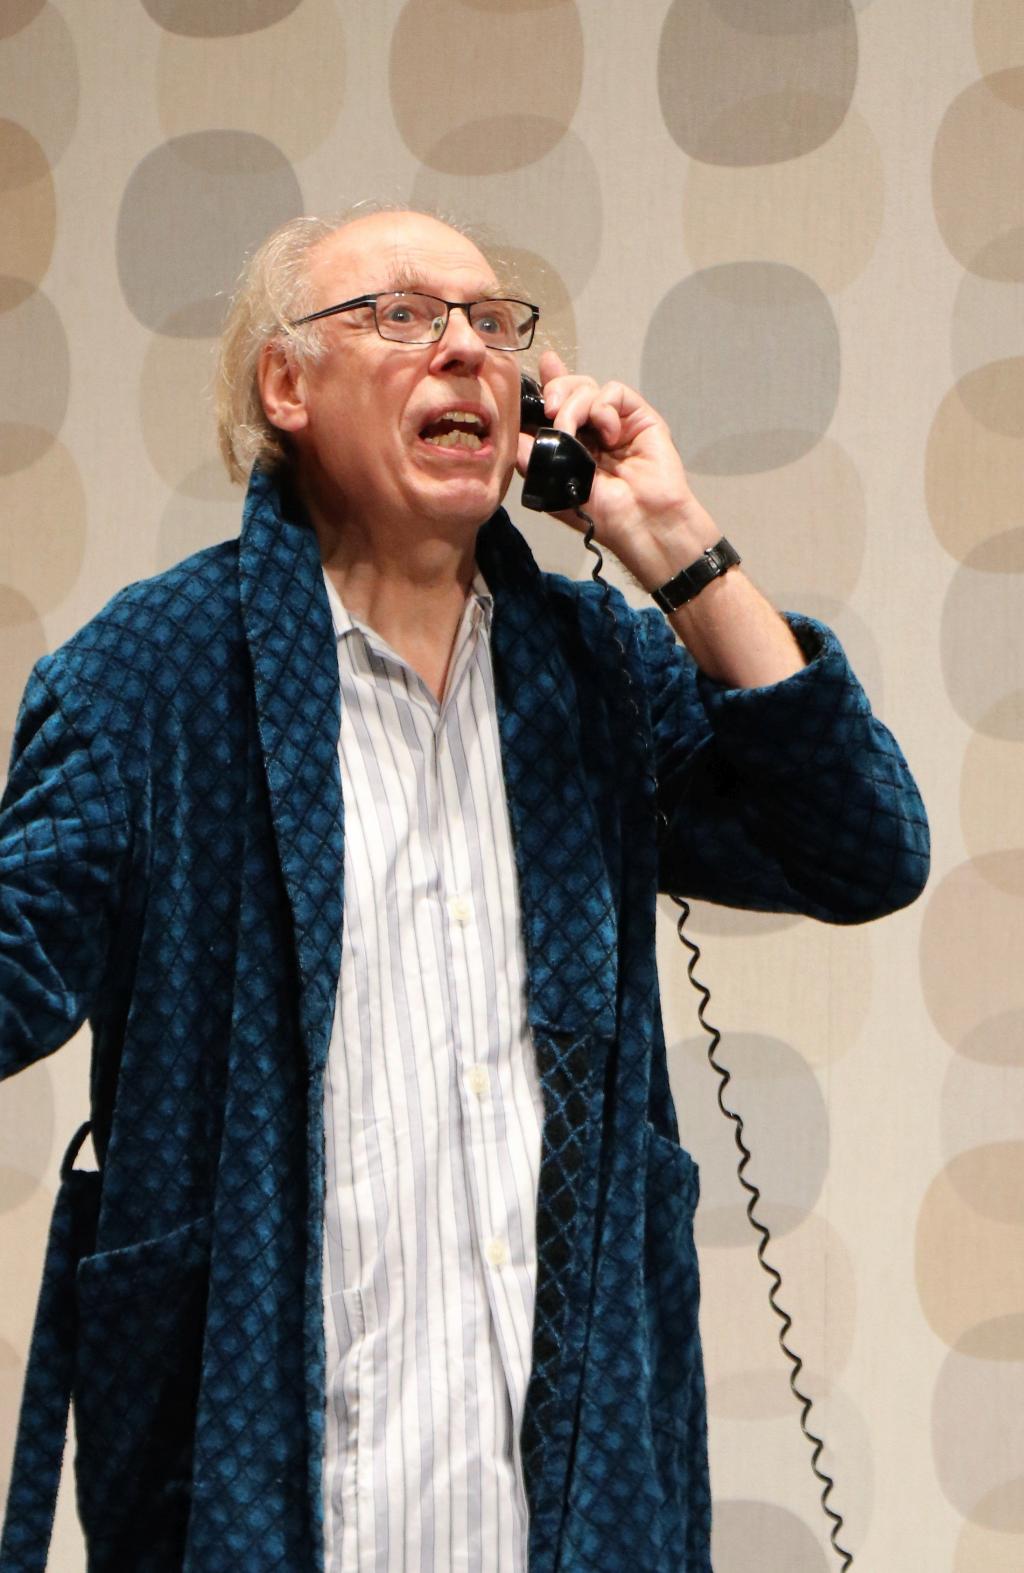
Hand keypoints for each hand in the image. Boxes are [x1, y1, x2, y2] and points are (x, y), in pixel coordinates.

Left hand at [515, 350, 718, 583]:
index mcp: (570, 443)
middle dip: (554, 391)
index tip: (537, 368)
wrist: (640, 522)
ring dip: (574, 406)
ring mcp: (614, 421)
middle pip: (568, 387)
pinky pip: (614, 392)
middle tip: (549, 411)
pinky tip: (608, 436)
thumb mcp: (553, 488)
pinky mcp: (638, 416)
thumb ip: (531, 458)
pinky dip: (604, 410)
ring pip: (587, 386)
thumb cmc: (600, 513)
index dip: (546, 383)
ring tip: (576, 434)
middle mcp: (591, 428)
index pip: (555, 404)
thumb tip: (514, 430)